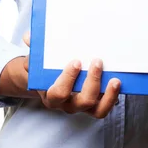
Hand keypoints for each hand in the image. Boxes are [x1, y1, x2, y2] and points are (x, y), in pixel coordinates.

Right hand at [0, 33, 120, 118]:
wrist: (48, 82)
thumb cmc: (44, 70)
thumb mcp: (36, 60)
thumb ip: (34, 49)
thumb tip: (28, 37)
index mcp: (51, 95)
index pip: (59, 93)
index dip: (68, 79)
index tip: (76, 61)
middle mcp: (68, 104)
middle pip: (82, 101)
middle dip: (92, 82)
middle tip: (97, 62)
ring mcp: (83, 106)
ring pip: (98, 110)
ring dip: (108, 96)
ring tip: (115, 79)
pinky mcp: (95, 104)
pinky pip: (106, 106)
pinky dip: (113, 97)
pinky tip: (119, 82)